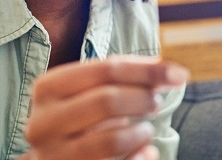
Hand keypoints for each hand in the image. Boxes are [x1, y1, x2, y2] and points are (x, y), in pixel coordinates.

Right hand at [21, 56, 187, 159]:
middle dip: (142, 99)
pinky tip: (146, 152)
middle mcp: (43, 122)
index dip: (147, 70)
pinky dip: (139, 158)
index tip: (178, 74)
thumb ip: (120, 78)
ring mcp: (53, 154)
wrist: (48, 159)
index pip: (105, 70)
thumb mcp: (87, 92)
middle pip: (108, 100)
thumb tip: (168, 71)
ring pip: (112, 140)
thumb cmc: (74, 119)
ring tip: (145, 129)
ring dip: (141, 132)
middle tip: (155, 103)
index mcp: (47, 89)